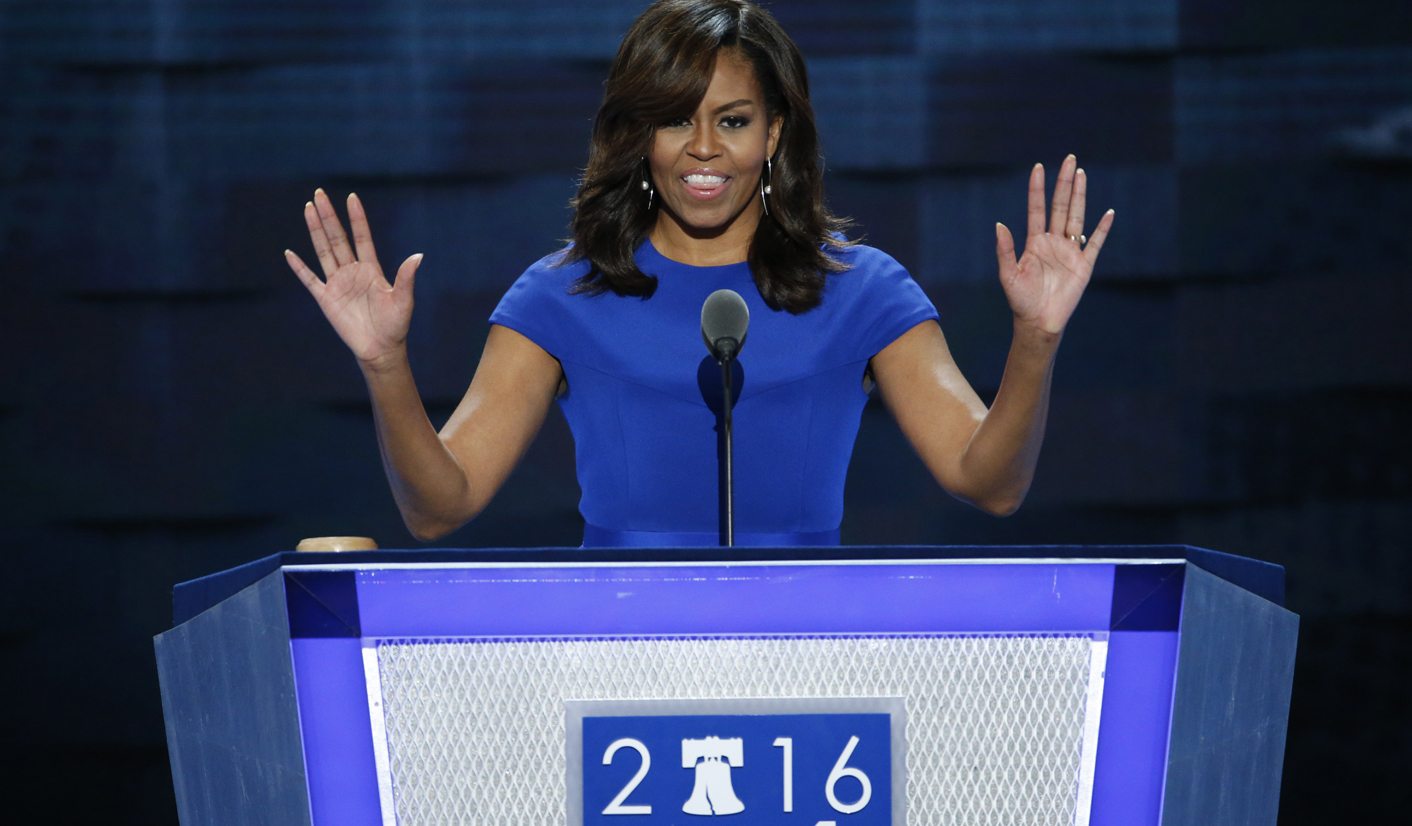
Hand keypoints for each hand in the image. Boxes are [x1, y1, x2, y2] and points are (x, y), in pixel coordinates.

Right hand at [284, 189, 422, 366]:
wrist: (380, 349)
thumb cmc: (395, 325)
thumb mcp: (404, 300)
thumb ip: (406, 277)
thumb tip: (418, 255)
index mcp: (371, 269)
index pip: (362, 237)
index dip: (357, 218)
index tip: (352, 197)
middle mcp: (352, 271)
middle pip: (338, 238)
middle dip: (329, 216)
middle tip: (319, 194)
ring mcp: (337, 283)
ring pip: (323, 251)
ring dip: (315, 230)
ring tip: (308, 208)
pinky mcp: (326, 298)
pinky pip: (309, 279)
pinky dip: (299, 267)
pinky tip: (289, 253)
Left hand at [995, 154, 1113, 335]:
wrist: (1039, 323)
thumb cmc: (1021, 301)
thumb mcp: (1008, 275)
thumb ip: (1005, 250)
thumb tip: (999, 224)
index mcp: (1034, 242)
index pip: (1037, 209)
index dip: (1037, 189)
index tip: (1038, 167)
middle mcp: (1053, 242)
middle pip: (1061, 206)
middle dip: (1064, 183)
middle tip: (1070, 159)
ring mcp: (1069, 252)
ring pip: (1077, 217)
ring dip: (1080, 196)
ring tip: (1082, 174)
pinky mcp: (1084, 265)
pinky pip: (1095, 243)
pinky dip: (1102, 229)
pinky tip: (1109, 213)